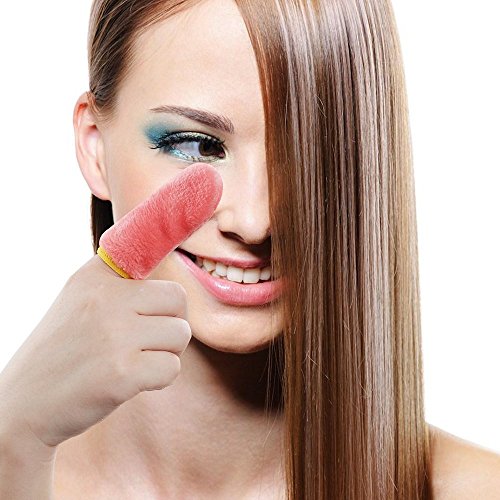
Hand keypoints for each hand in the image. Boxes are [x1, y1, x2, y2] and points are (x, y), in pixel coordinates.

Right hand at [0, 163, 222, 454]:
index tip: (207, 178)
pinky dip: (157, 378)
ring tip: (131, 359)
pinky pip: (171, 368)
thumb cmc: (63, 349)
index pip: (142, 238)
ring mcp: (113, 335)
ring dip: (164, 352)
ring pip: (180, 334)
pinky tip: (127, 380)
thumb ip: (120, 278)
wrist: (23, 405)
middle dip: (170, 322)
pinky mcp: (122, 373)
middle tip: (144, 337)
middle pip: (178, 299)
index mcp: (96, 275)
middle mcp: (105, 297)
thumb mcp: (82, 299)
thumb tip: (162, 251)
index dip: (174, 212)